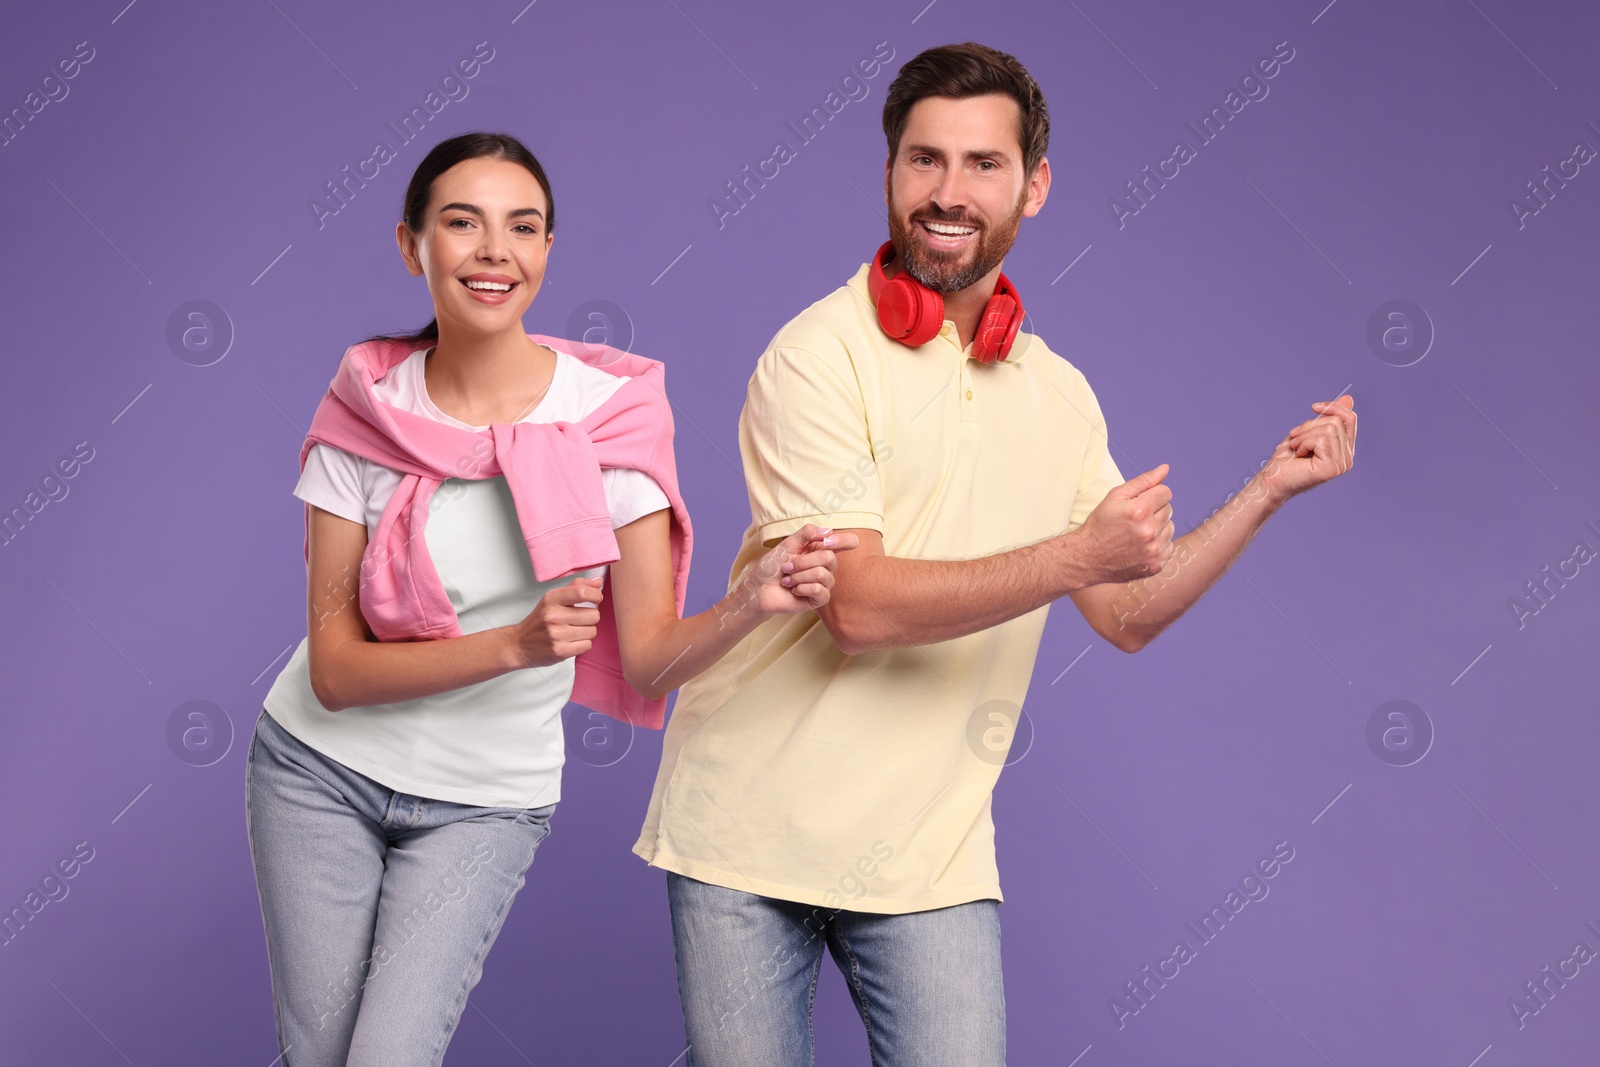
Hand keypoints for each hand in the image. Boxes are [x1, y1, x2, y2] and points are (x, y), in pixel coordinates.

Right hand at [509, 575, 603, 667]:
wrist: (519, 644)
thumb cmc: (540, 620)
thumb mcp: (553, 599)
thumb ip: (576, 587)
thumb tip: (598, 582)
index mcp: (552, 599)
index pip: (582, 592)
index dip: (596, 595)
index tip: (597, 598)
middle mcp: (553, 616)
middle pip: (593, 615)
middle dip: (590, 617)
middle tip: (579, 620)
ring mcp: (556, 635)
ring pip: (592, 631)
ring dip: (587, 631)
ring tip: (573, 631)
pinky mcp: (560, 651)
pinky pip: (587, 645)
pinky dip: (583, 644)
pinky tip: (571, 641)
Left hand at [742, 523, 859, 614]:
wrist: (760, 588)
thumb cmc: (773, 566)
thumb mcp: (787, 544)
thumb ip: (807, 533)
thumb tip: (828, 531)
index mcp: (820, 549)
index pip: (848, 542)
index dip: (844, 540)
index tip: (828, 541)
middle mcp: (826, 566)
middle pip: (829, 557)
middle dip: (802, 562)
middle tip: (787, 567)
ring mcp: (824, 583)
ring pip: (821, 574)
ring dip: (798, 576)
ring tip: (787, 580)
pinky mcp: (820, 598)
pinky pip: (819, 590)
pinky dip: (801, 588)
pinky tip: (794, 590)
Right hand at [1072, 464, 1174, 583]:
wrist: (1088, 558)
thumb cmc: (1100, 524)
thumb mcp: (1115, 497)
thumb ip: (1142, 481)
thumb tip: (1165, 468)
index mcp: (1139, 511)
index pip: (1165, 492)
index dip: (1152, 494)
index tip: (1140, 502)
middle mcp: (1149, 531)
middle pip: (1169, 509)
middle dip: (1154, 510)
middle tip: (1135, 519)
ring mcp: (1153, 550)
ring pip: (1170, 528)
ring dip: (1158, 528)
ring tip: (1137, 532)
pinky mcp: (1156, 565)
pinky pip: (1169, 547)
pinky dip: (1158, 545)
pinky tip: (1141, 546)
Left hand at [1260, 394, 1356, 502]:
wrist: (1271, 480)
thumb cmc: (1287, 458)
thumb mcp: (1308, 432)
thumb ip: (1329, 417)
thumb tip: (1349, 398)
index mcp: (1344, 449)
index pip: (1350, 419)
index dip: (1333, 407)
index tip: (1314, 407)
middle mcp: (1347, 458)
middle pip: (1336, 421)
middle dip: (1310, 425)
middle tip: (1295, 439)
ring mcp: (1341, 464)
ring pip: (1329, 429)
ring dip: (1305, 435)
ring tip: (1296, 448)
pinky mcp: (1332, 468)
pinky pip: (1322, 439)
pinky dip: (1304, 443)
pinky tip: (1298, 455)